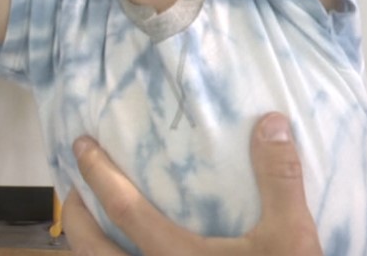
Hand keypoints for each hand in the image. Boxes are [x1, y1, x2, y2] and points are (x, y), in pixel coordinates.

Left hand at [63, 113, 322, 255]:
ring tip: (94, 228)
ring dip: (89, 249)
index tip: (82, 145)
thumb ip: (280, 180)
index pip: (123, 207)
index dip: (97, 173)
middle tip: (75, 191)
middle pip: (90, 250)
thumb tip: (271, 123)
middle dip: (75, 217)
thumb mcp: (291, 238)